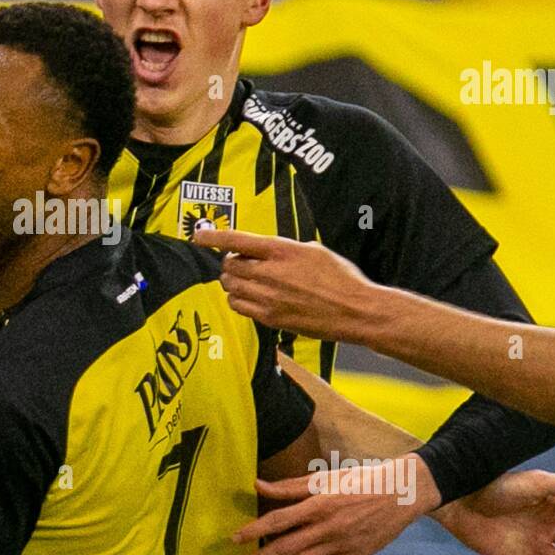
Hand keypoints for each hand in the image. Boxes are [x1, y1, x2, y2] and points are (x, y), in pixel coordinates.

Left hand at [192, 228, 374, 341]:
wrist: (355, 310)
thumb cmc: (340, 278)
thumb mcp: (313, 250)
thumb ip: (283, 249)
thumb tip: (262, 251)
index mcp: (282, 251)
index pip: (238, 240)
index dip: (214, 237)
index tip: (199, 236)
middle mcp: (271, 273)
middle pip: (229, 265)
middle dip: (230, 262)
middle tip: (241, 263)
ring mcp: (269, 297)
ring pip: (230, 286)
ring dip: (233, 281)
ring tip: (248, 280)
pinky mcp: (270, 318)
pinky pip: (238, 306)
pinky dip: (238, 299)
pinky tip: (251, 296)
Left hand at [235, 455, 440, 554]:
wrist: (401, 494)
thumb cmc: (360, 480)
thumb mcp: (325, 477)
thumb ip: (289, 485)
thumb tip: (257, 484)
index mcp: (319, 503)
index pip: (279, 520)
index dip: (254, 530)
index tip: (235, 538)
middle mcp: (328, 527)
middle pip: (287, 547)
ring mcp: (341, 545)